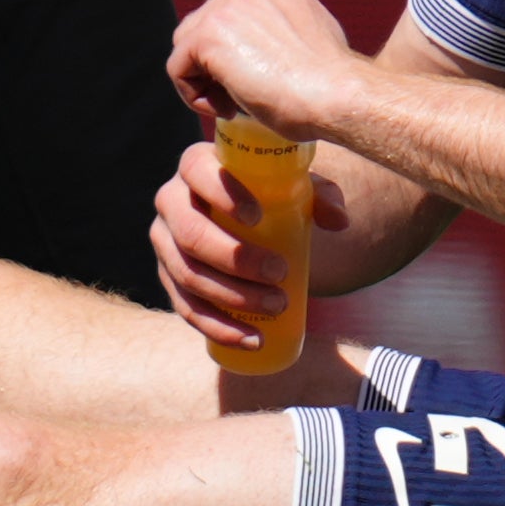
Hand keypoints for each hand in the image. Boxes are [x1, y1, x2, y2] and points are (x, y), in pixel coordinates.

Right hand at [147, 134, 317, 346]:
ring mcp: (165, 243)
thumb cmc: (270, 196)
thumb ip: (322, 196)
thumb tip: (339, 221)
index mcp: (196, 165)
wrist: (245, 222)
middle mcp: (171, 201)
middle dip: (235, 258)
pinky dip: (219, 328)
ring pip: (188, 274)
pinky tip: (253, 340)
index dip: (222, 193)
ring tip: (278, 304)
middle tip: (280, 272)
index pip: (197, 170)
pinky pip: (185, 308)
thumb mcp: (295, 187)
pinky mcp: (169, 279)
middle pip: (191, 233)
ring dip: (233, 297)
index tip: (257, 217)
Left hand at [166, 0, 363, 137]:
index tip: (255, 82)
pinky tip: (223, 110)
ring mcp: (226, 7)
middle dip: (214, 64)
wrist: (336, 95)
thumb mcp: (314, 40)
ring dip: (203, 80)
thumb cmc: (331, 84)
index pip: (231, 13)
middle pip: (204, 24)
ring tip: (231, 106)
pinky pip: (178, 67)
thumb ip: (286, 31)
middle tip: (239, 98)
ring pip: (187, 46)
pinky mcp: (208, 35)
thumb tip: (271, 49)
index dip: (234, 53)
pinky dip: (192, 95)